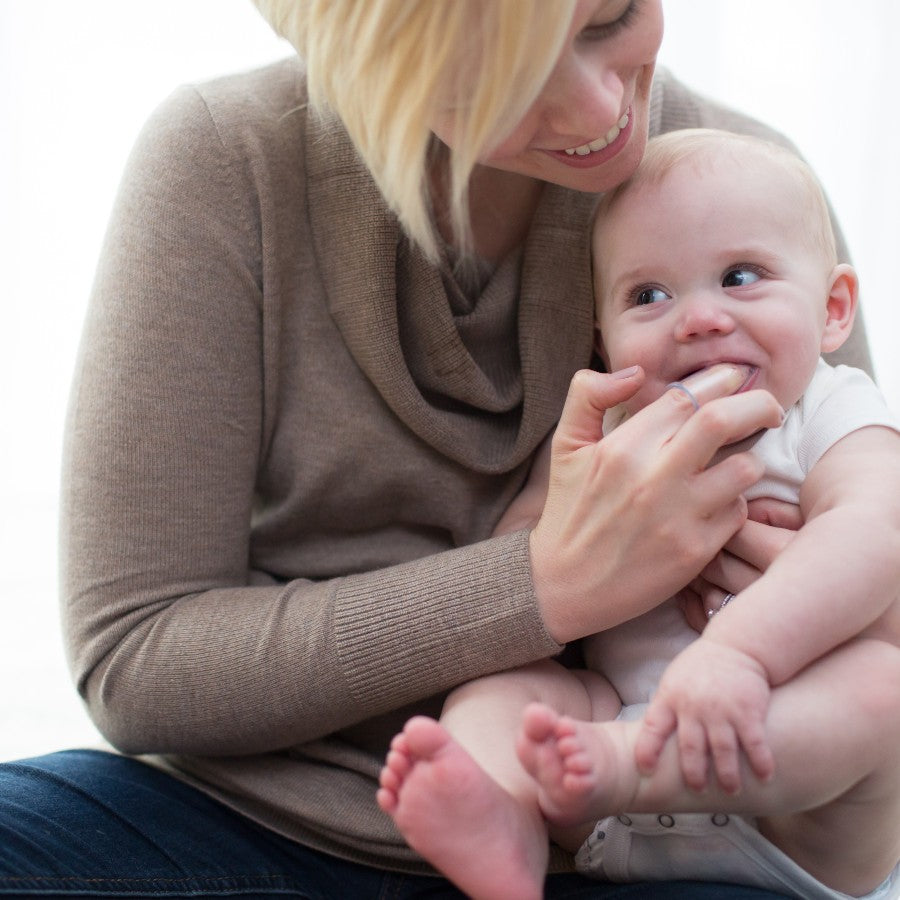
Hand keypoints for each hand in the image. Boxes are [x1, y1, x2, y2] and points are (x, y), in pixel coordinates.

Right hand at [530, 368, 784, 642]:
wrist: (564, 585)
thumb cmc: (569, 511)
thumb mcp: (565, 446)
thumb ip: (588, 395)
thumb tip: (635, 372)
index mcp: (621, 447)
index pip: (686, 396)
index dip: (719, 381)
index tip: (733, 380)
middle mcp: (652, 478)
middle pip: (723, 420)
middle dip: (758, 405)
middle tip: (768, 409)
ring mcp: (677, 516)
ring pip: (744, 468)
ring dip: (749, 460)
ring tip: (738, 462)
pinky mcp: (694, 551)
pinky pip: (737, 512)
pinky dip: (735, 503)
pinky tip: (718, 503)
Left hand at [634, 638, 774, 793]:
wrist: (737, 646)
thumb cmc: (702, 666)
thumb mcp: (675, 680)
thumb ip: (666, 706)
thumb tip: (650, 736)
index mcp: (671, 698)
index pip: (653, 727)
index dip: (647, 749)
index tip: (645, 769)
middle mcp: (694, 707)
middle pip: (690, 748)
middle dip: (694, 774)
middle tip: (697, 789)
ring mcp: (722, 711)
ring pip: (723, 752)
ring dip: (727, 775)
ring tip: (731, 788)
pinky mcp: (748, 712)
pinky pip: (754, 744)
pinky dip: (760, 763)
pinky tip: (765, 776)